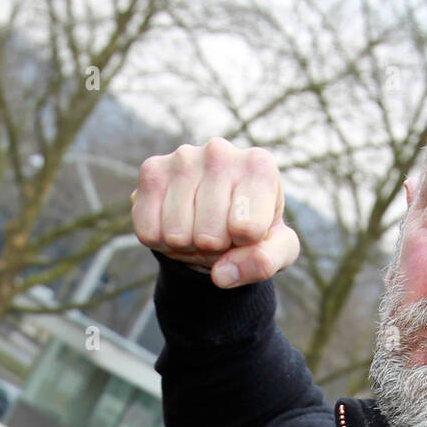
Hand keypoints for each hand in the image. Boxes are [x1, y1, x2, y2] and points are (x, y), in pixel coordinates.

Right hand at [130, 138, 299, 286]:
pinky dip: (161, 241)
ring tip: (200, 226)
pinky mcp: (151, 171)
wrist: (218, 213)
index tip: (249, 231)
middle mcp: (220, 152)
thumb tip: (223, 274)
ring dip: (188, 245)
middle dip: (215, 248)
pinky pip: (149, 231)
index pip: (247, 229)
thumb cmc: (255, 226)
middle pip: (210, 236)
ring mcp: (182, 158)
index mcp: (259, 166)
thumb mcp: (277, 248)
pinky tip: (176, 221)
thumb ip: (265, 262)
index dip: (245, 245)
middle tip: (221, 233)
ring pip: (177, 235)